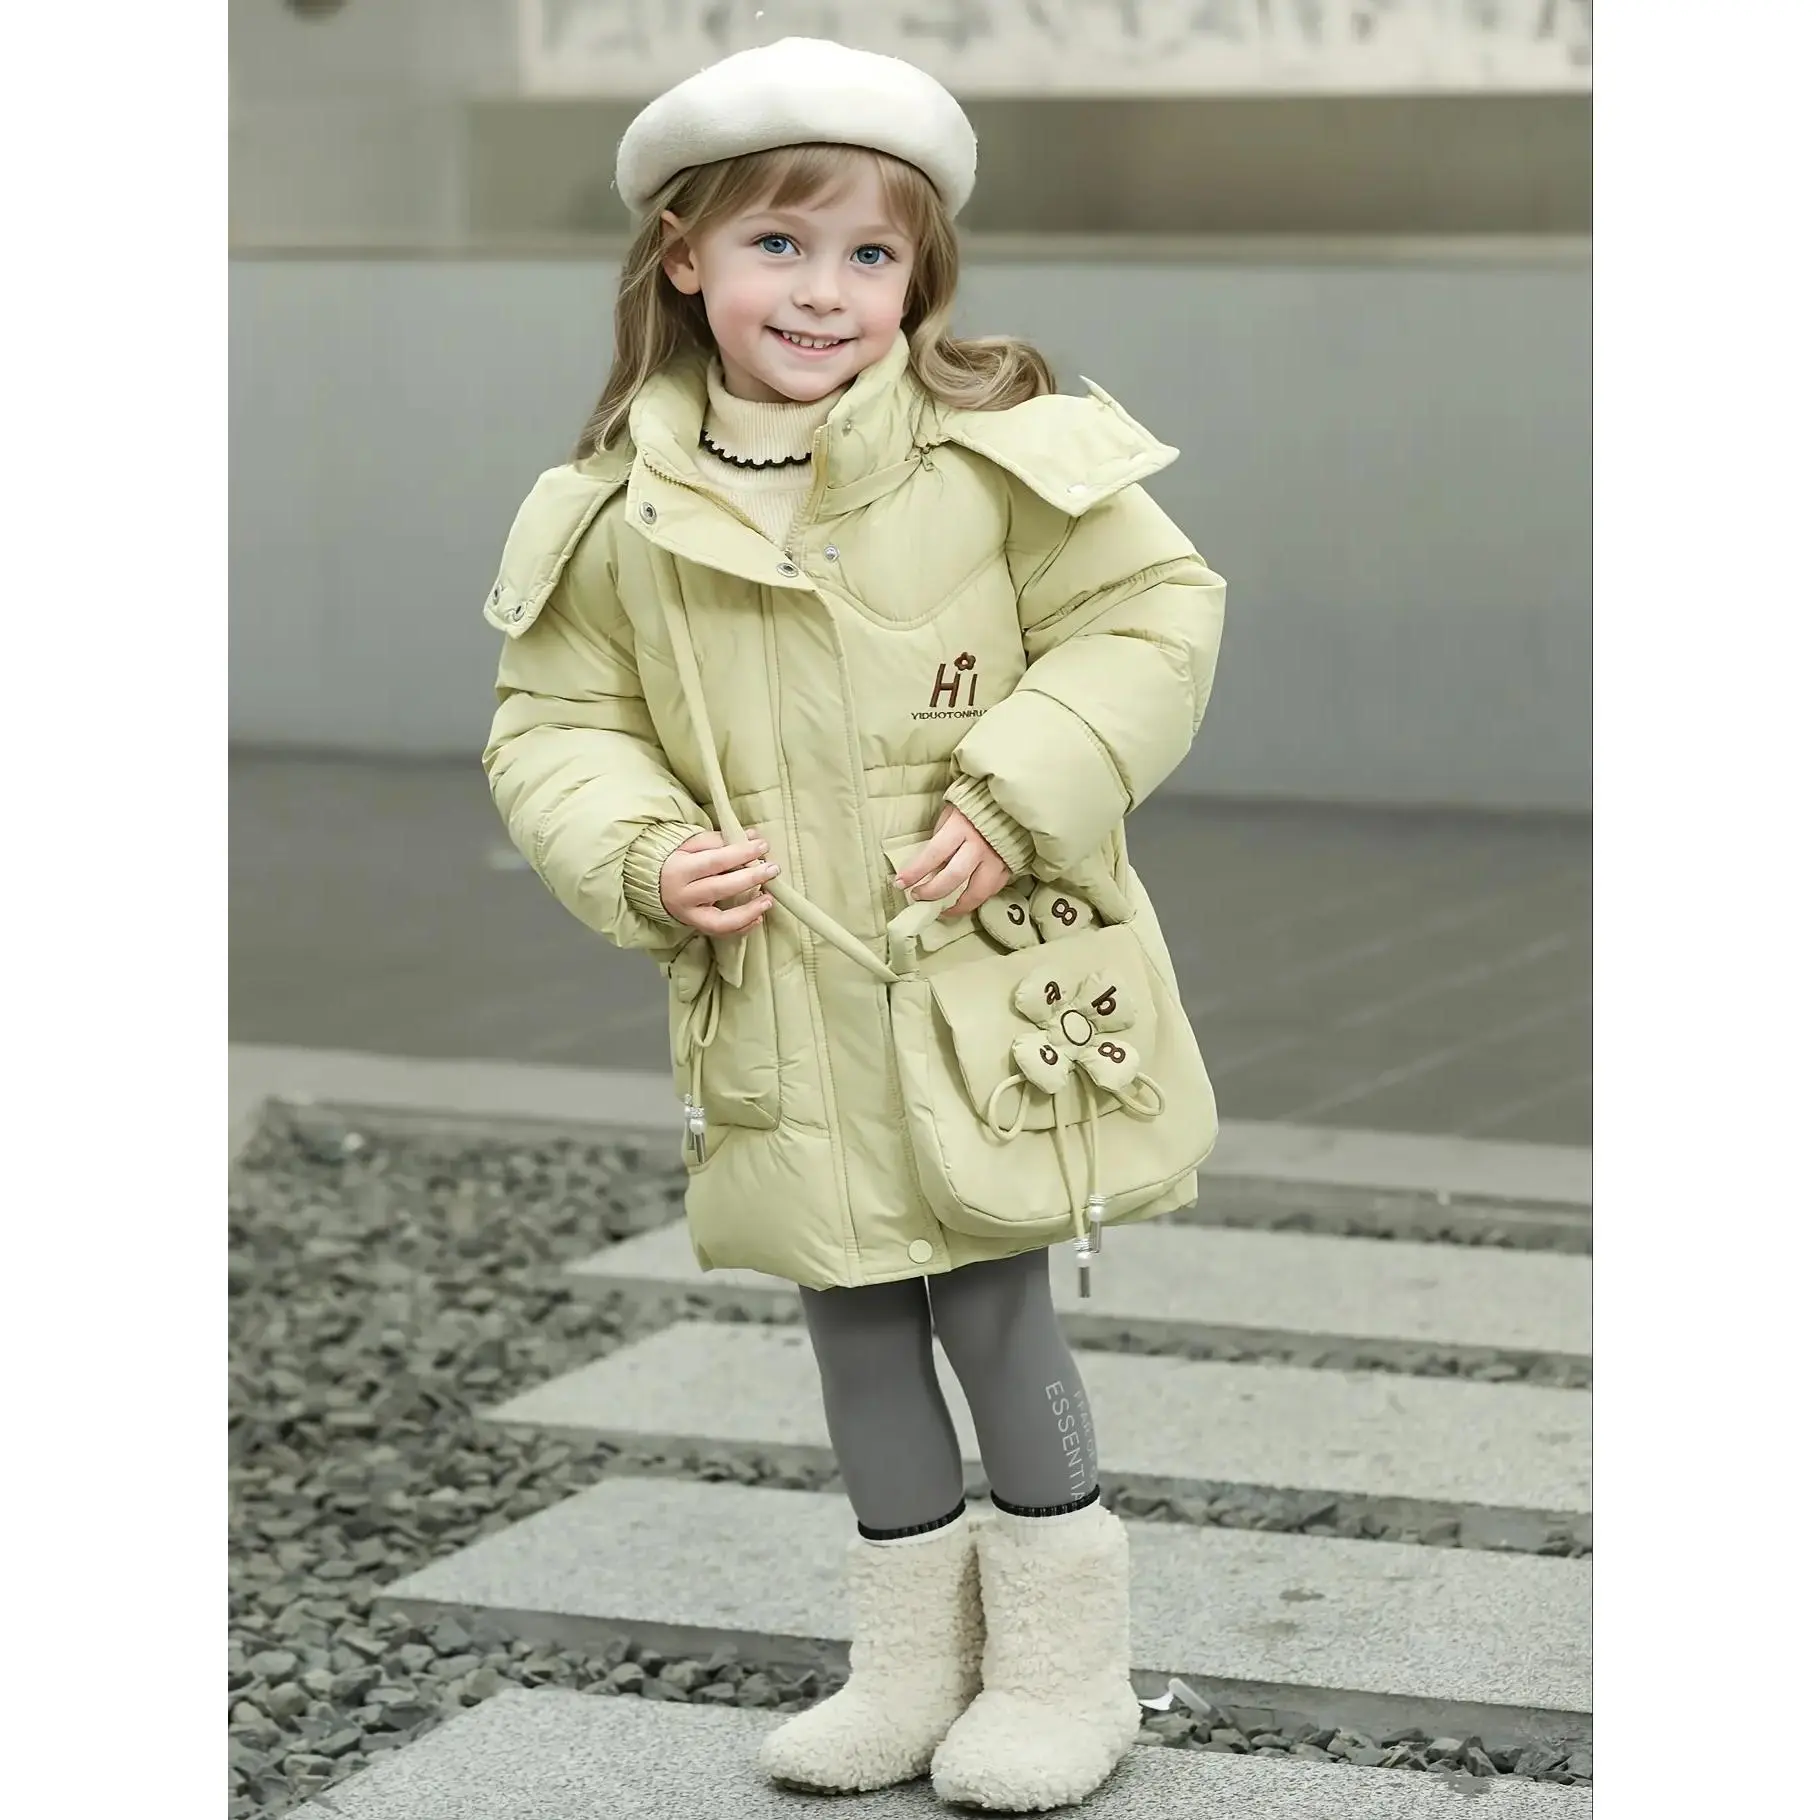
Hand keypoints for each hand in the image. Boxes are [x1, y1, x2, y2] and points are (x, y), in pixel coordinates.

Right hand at [659, 827, 777, 935]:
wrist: (653, 885)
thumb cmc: (677, 860)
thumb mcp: (691, 845)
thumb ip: (721, 840)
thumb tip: (753, 836)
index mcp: (680, 869)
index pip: (715, 861)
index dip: (741, 853)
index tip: (763, 845)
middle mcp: (683, 895)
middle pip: (720, 888)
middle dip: (750, 878)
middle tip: (773, 869)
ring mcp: (689, 915)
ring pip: (721, 920)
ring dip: (748, 911)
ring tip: (769, 900)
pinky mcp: (696, 927)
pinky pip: (721, 932)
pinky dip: (742, 927)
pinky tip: (758, 916)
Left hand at [893, 804, 1011, 919]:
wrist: (1010, 802)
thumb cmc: (975, 805)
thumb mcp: (951, 813)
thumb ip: (941, 837)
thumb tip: (930, 864)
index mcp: (961, 827)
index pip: (933, 854)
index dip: (915, 871)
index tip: (900, 883)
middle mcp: (979, 846)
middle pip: (953, 878)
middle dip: (932, 892)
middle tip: (918, 896)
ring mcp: (996, 859)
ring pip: (976, 893)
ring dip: (956, 906)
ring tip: (943, 910)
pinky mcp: (1009, 867)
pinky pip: (992, 890)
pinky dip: (977, 899)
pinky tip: (965, 900)